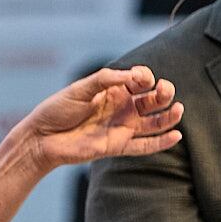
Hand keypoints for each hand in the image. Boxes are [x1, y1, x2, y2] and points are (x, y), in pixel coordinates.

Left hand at [16, 65, 183, 170]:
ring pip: (153, 123)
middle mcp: (121, 108)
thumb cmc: (57, 110)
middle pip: (151, 100)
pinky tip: (176, 135)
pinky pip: (144, 145)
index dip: (145, 77)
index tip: (141, 78)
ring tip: (179, 109)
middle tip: (165, 90)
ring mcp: (121, 127)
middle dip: (162, 93)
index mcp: (113, 90)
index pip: (139, 81)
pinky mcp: (117, 146)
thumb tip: (133, 75)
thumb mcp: (80, 89)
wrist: (41, 138)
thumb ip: (106, 79)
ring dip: (168, 116)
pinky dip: (161, 142)